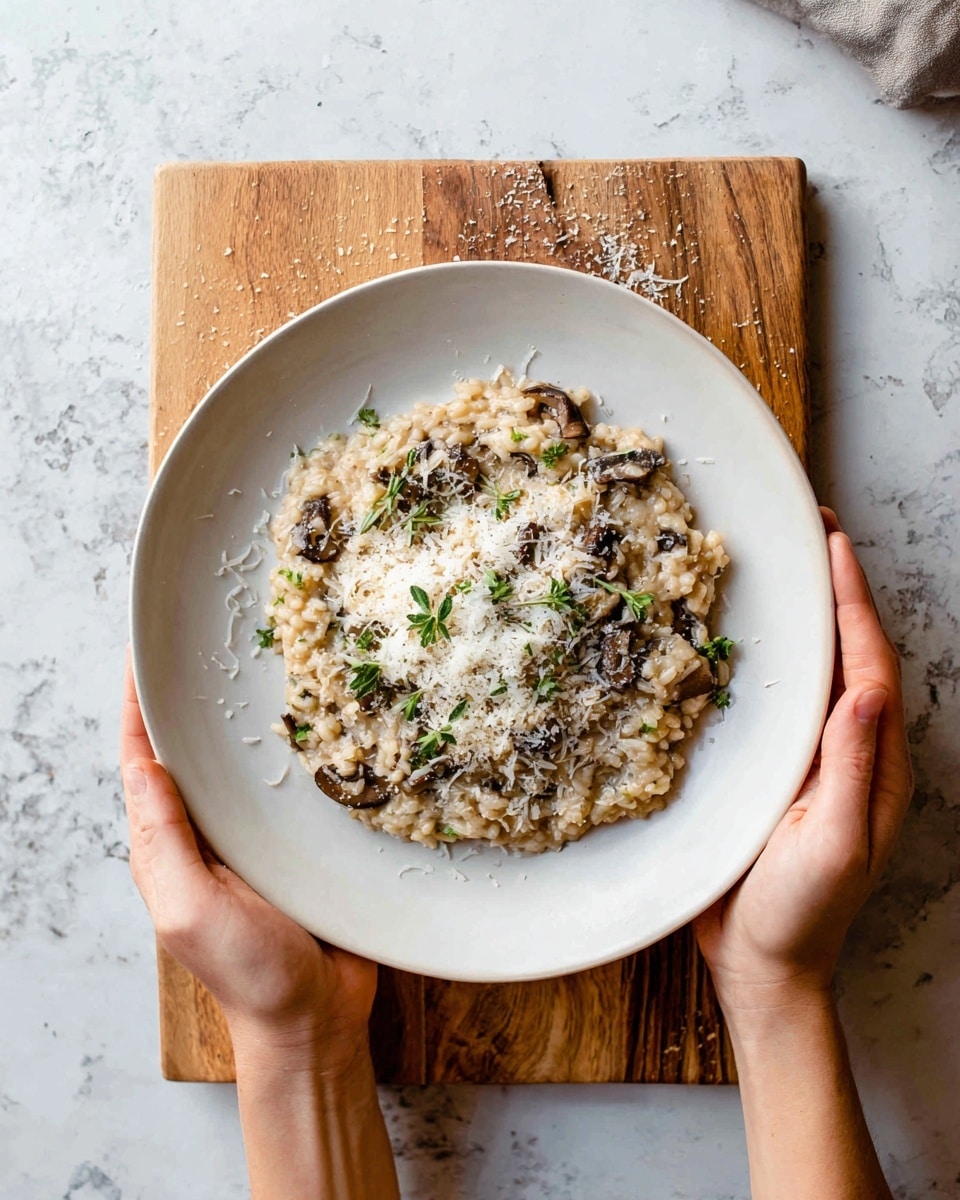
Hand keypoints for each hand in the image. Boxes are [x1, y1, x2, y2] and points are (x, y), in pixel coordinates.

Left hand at [120, 657, 376, 1074]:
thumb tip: (143, 766)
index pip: (142, 763)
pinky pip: (293, 784)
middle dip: (193, 699)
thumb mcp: (189, 910)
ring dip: (249, 718)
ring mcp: (255, 835)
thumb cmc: (249, 972)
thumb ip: (164, 843)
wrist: (316, 1016)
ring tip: (264, 666)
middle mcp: (209, 832)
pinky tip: (320, 720)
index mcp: (169, 845)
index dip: (138, 709)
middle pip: (192, 752)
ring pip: (244, 762)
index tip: (144, 655)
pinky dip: (299, 749)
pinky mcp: (301, 840)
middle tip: (212, 642)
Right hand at [694, 509, 913, 1012]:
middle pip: (853, 655)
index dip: (853, 600)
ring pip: (821, 674)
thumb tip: (868, 690)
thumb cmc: (801, 914)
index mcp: (875, 765)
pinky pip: (787, 703)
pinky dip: (778, 661)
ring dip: (811, 618)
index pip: (870, 665)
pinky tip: (754, 642)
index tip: (834, 543)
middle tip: (813, 533)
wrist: (764, 965)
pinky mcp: (780, 773)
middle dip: (839, 591)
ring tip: (789, 569)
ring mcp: (816, 762)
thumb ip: (851, 768)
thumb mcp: (833, 843)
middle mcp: (852, 754)